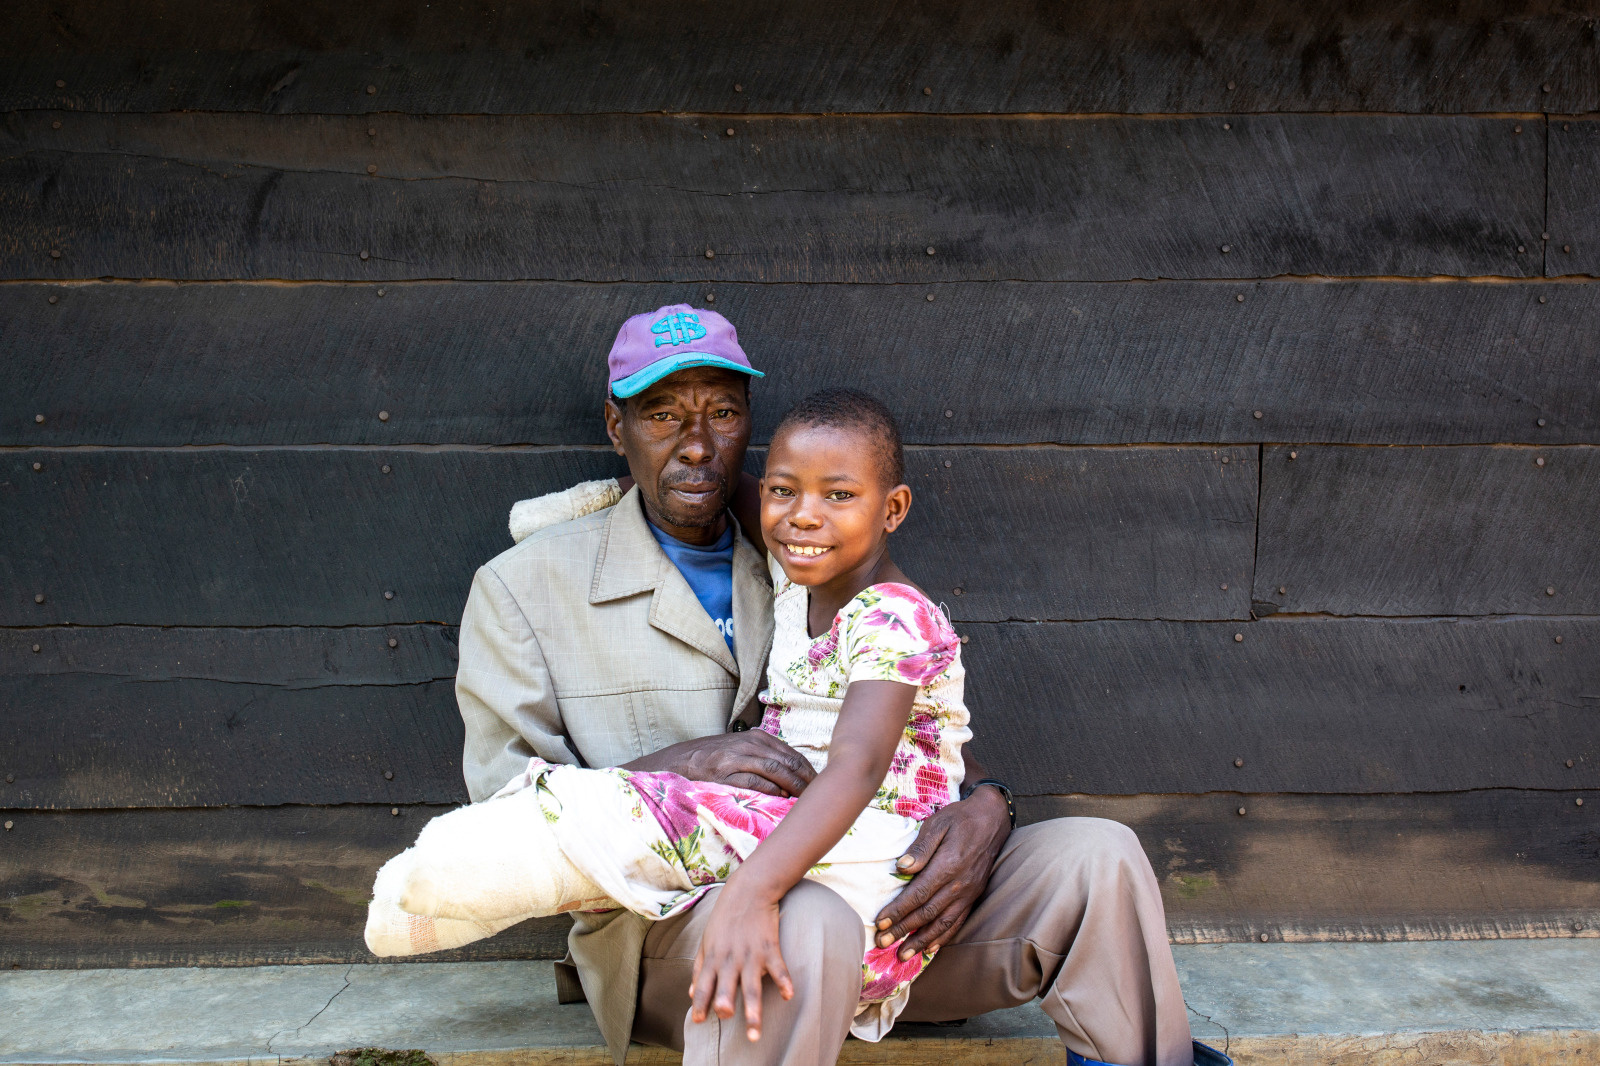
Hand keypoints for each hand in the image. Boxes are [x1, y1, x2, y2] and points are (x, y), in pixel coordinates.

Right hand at [622, 730, 815, 796]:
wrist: (680, 760)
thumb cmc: (715, 758)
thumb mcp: (742, 751)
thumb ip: (765, 758)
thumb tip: (794, 777)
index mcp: (757, 738)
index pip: (792, 754)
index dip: (809, 772)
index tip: (820, 787)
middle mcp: (749, 744)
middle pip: (788, 761)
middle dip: (806, 780)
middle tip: (818, 797)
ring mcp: (736, 756)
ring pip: (774, 769)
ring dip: (793, 786)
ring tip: (804, 800)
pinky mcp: (724, 772)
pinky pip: (753, 780)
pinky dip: (769, 789)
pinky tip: (780, 799)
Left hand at [690, 881, 793, 1041]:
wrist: (749, 889)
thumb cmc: (725, 917)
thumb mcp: (707, 940)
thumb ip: (700, 968)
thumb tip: (691, 994)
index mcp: (713, 957)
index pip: (703, 985)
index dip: (700, 1003)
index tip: (698, 1022)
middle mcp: (730, 958)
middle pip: (726, 987)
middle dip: (725, 1006)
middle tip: (726, 1021)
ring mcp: (750, 954)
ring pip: (751, 986)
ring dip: (753, 1009)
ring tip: (755, 1030)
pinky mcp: (770, 946)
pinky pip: (778, 968)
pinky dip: (784, 981)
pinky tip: (789, 996)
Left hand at [872, 786, 1010, 957]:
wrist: (992, 818)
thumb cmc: (960, 818)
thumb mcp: (938, 823)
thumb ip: (920, 848)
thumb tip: (902, 868)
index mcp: (948, 865)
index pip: (918, 894)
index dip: (898, 910)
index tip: (880, 922)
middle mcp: (960, 884)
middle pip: (927, 913)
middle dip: (903, 930)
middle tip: (882, 942)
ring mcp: (969, 893)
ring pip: (942, 923)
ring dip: (921, 941)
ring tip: (903, 955)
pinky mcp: (974, 896)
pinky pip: (958, 921)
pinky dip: (943, 937)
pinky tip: (930, 948)